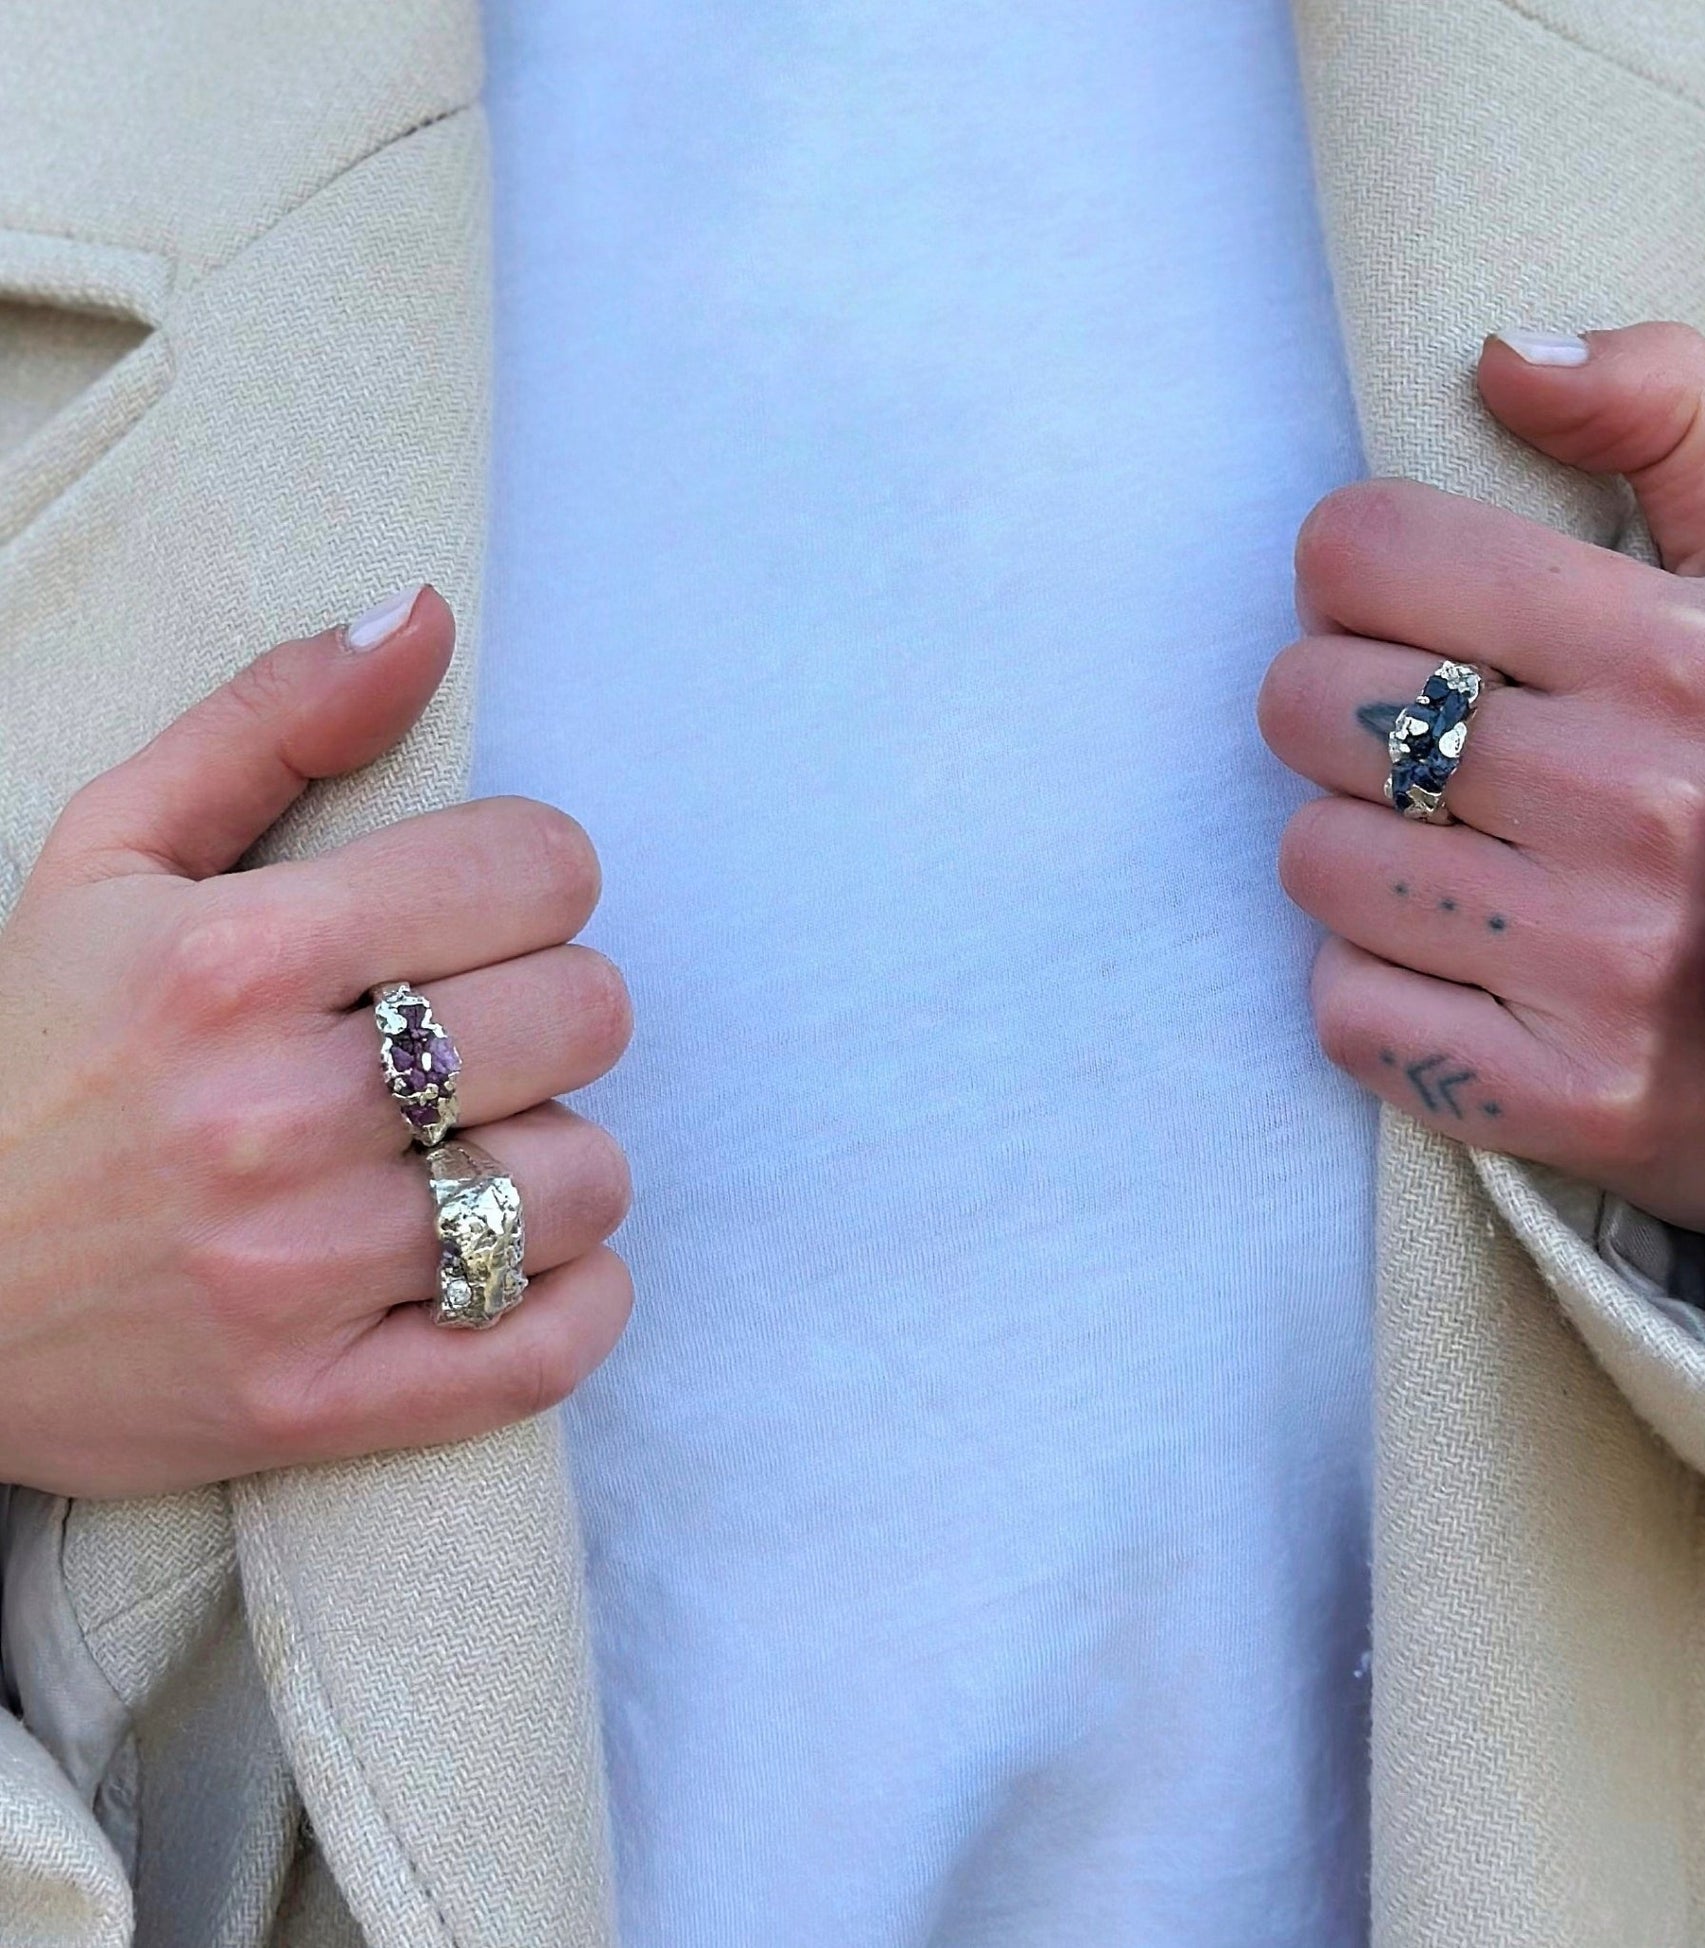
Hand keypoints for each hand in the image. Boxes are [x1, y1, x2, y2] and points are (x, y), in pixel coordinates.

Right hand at [0, 590, 633, 1495]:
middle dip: (550, 1007)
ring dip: (556, 1157)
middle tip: (473, 1032)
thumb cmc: (21, 1052)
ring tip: (468, 1151)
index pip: (539, 871)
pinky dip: (572, 1299)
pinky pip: (549, 1347)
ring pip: (586, 1178)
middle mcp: (271, 1114)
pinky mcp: (317, 1408)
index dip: (537, 879)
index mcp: (230, 958)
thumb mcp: (106, 856)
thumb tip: (427, 617)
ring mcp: (299, 1276)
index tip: (486, 911)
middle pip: (586, 1013)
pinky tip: (510, 1258)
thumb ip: (271, 721)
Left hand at [1258, 323, 1704, 1232]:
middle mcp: (1633, 807)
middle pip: (1304, 703)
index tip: (1412, 618)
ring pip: (1312, 860)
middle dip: (1345, 716)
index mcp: (1672, 654)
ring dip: (1359, 857)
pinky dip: (1378, 990)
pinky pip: (1343, 1009)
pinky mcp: (1552, 1096)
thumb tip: (1500, 353)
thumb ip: (1662, 413)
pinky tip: (1467, 971)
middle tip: (1429, 748)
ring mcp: (1593, 965)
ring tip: (1462, 863)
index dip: (1358, 577)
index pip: (1360, 551)